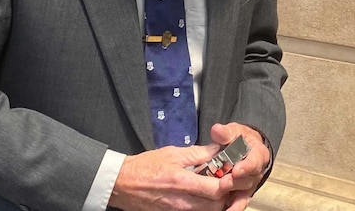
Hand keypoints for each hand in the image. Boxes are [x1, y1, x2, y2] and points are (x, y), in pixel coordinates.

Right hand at [109, 143, 230, 210]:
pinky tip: (202, 196)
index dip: (228, 184)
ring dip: (215, 202)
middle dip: (225, 194)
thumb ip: (198, 153)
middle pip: (216, 205)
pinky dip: (203, 207)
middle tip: (226, 181)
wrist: (122, 184)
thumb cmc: (145, 166)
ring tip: (214, 188)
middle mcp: (182, 202)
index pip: (216, 190)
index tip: (232, 174)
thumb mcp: (172, 153)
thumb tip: (218, 149)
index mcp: (182, 182)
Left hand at [210, 123, 270, 210]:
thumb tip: (217, 130)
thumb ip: (225, 132)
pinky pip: (240, 201)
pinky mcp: (243, 192)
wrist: (244, 147)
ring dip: (234, 195)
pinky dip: (234, 207)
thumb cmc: (240, 139)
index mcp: (258, 153)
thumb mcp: (234, 131)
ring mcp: (250, 183)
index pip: (255, 160)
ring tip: (223, 197)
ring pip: (245, 191)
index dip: (247, 166)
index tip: (237, 170)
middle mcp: (257, 170)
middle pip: (249, 178)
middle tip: (224, 183)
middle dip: (236, 182)